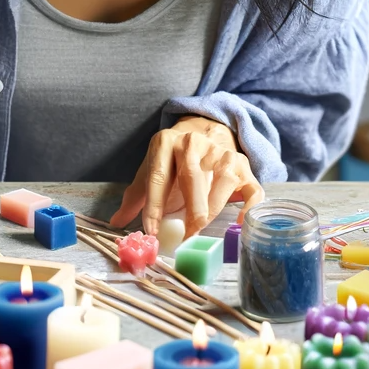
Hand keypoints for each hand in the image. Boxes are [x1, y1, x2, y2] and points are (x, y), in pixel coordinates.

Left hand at [110, 116, 264, 237]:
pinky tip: (237, 223)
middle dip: (190, 209)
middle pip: (192, 175)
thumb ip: (136, 198)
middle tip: (185, 235)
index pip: (158, 176)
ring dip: (213, 207)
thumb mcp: (151, 172)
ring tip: (201, 226)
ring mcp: (222, 152)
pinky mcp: (243, 165)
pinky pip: (252, 188)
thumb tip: (116, 222)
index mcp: (166, 142)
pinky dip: (248, 208)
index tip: (152, 231)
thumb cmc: (173, 161)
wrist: (203, 133)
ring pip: (223, 179)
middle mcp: (195, 143)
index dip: (154, 206)